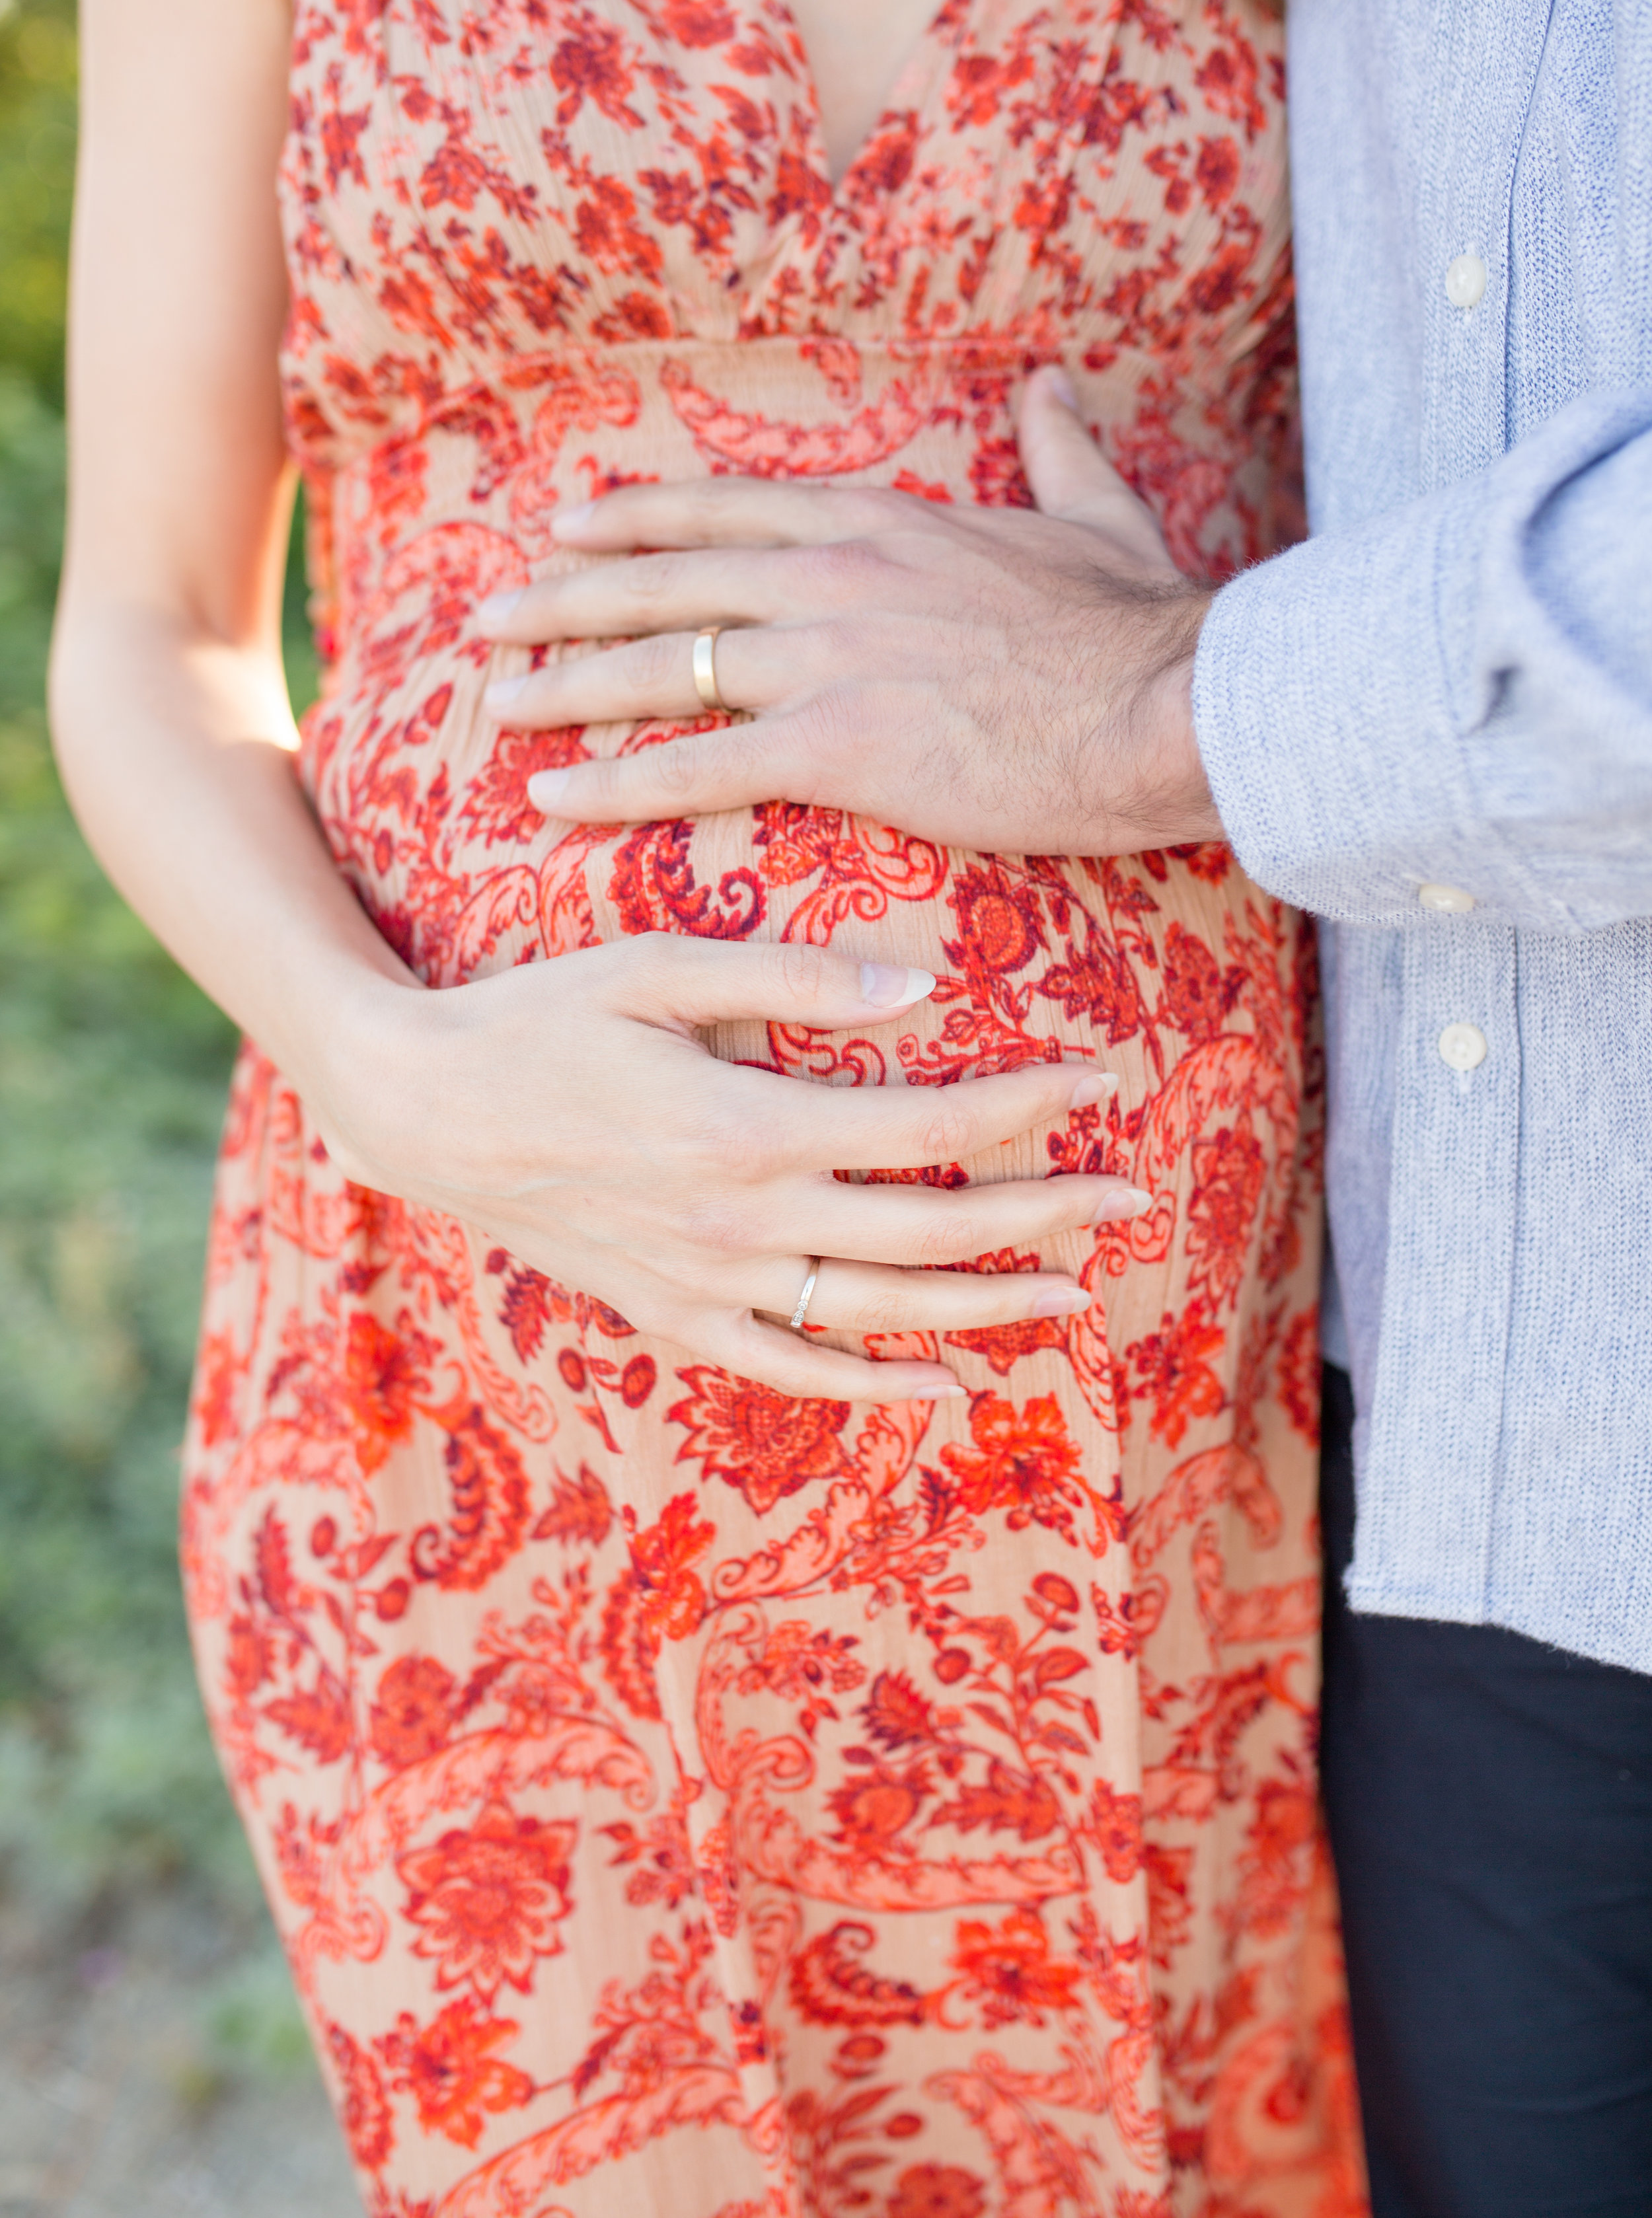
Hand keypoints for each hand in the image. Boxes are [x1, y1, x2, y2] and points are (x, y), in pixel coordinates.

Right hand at [317, 935, 1146, 1402]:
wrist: (422, 1109)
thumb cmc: (539, 1018)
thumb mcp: (657, 967)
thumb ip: (792, 978)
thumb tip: (921, 992)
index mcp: (748, 1127)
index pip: (927, 1125)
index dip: (1025, 1103)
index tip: (1101, 1075)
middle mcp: (742, 1222)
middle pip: (929, 1234)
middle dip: (1044, 1216)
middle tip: (1130, 1199)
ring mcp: (708, 1283)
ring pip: (878, 1315)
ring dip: (986, 1308)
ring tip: (1074, 1296)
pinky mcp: (673, 1316)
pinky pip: (792, 1368)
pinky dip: (874, 1383)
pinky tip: (944, 1384)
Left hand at [476, 367, 1222, 855]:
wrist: (1173, 702)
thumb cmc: (1141, 625)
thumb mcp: (1098, 516)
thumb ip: (1057, 452)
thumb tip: (1052, 388)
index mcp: (880, 521)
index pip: (722, 508)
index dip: (633, 520)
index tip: (567, 532)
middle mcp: (832, 575)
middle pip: (662, 579)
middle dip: (562, 598)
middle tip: (488, 616)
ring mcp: (827, 658)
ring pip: (658, 665)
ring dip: (563, 686)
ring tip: (491, 704)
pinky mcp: (839, 747)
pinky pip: (695, 764)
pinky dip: (612, 781)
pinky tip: (549, 796)